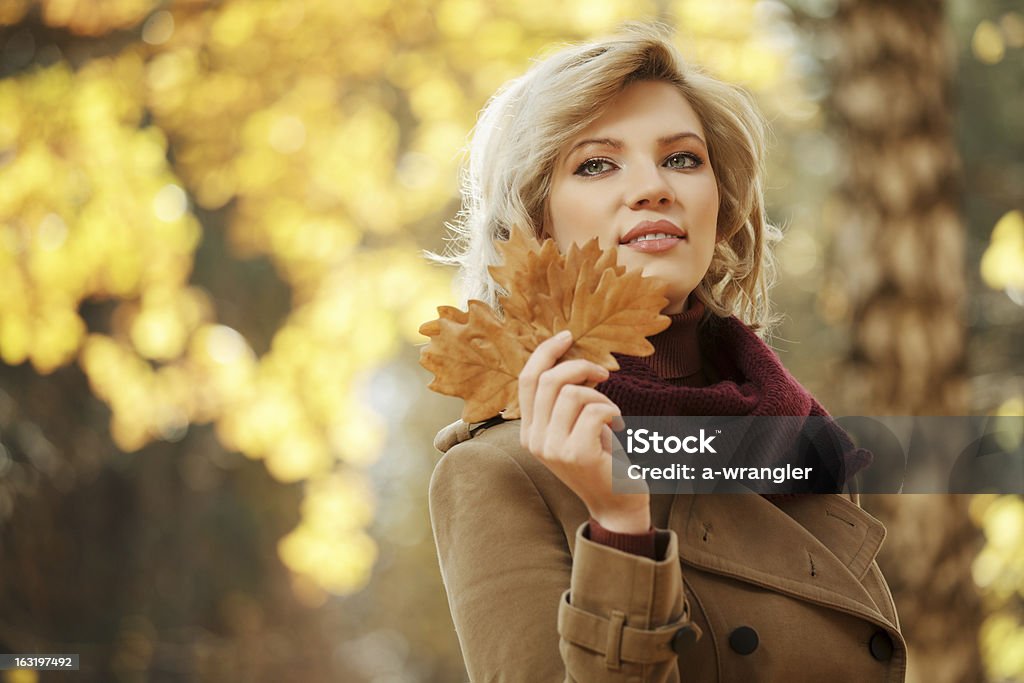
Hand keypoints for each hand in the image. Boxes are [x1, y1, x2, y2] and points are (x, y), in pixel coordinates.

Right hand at [518, 331, 649, 532]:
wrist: (616, 504)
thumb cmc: (600, 459)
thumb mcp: (573, 427)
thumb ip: (563, 400)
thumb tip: (569, 357)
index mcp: (529, 431)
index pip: (527, 379)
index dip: (545, 352)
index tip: (568, 336)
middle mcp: (534, 440)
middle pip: (548, 380)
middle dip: (580, 367)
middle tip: (603, 374)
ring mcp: (553, 449)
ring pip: (573, 393)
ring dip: (600, 396)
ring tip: (611, 413)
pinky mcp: (576, 454)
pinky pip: (595, 411)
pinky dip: (612, 411)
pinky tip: (619, 428)